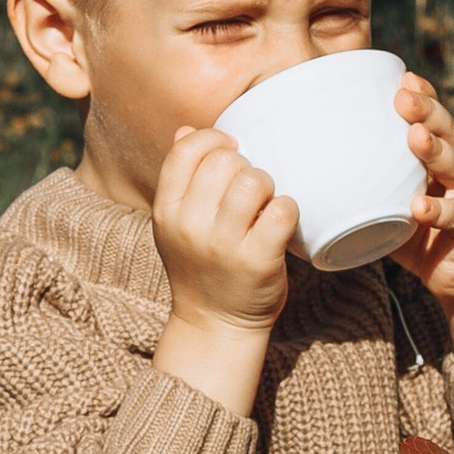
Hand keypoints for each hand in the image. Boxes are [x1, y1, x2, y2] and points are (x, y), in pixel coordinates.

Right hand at [151, 124, 290, 412]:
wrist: (215, 324)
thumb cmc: (201, 266)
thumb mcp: (177, 224)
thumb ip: (181, 178)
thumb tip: (187, 129)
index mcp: (166, 212)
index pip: (185, 151)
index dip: (213, 139)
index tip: (232, 149)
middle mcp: (190, 227)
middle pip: (224, 162)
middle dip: (245, 165)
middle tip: (250, 187)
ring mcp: (224, 246)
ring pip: (253, 181)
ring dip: (267, 185)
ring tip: (265, 203)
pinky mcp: (258, 261)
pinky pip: (281, 211)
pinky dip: (287, 209)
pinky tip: (280, 220)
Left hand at [393, 76, 453, 380]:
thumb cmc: (417, 233)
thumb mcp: (390, 200)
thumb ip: (366, 181)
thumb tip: (307, 163)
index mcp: (443, 152)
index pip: (434, 116)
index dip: (422, 95)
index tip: (402, 77)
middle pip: (447, 130)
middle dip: (426, 110)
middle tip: (403, 96)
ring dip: (435, 150)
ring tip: (414, 137)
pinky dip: (437, 209)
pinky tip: (419, 206)